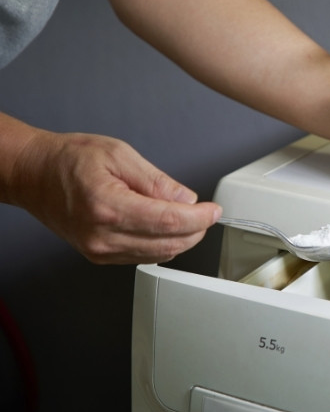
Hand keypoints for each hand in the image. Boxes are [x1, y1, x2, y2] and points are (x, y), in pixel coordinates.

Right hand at [8, 130, 220, 263]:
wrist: (34, 175)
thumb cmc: (70, 160)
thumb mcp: (119, 155)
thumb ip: (156, 180)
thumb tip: (187, 200)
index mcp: (108, 207)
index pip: (168, 221)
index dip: (199, 218)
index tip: (214, 210)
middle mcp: (102, 236)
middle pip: (168, 244)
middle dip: (196, 230)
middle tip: (206, 214)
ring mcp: (99, 250)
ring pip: (158, 254)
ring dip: (182, 239)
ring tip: (187, 217)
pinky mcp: (99, 256)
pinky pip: (142, 256)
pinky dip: (162, 244)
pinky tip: (165, 226)